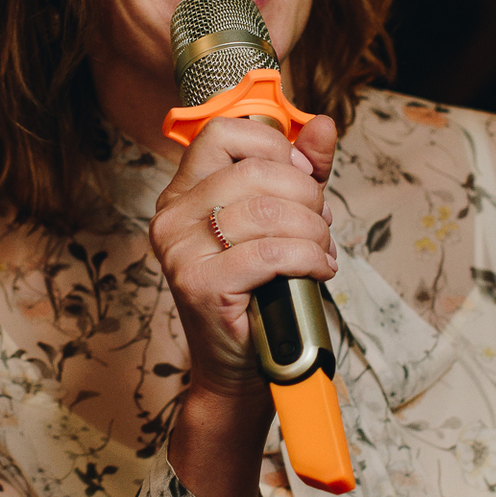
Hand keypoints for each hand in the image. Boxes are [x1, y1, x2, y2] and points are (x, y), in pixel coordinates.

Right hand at [151, 111, 336, 496]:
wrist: (241, 370)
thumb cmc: (261, 295)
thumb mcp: (283, 221)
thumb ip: (301, 171)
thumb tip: (324, 126)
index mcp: (183, 194)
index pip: (226, 133)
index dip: (276, 149)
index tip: (301, 180)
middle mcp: (171, 217)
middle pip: (257, 172)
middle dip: (308, 198)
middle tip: (320, 228)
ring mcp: (181, 251)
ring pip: (270, 212)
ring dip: (313, 232)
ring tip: (320, 254)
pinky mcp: (201, 284)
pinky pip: (272, 252)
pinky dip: (308, 259)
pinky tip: (317, 272)